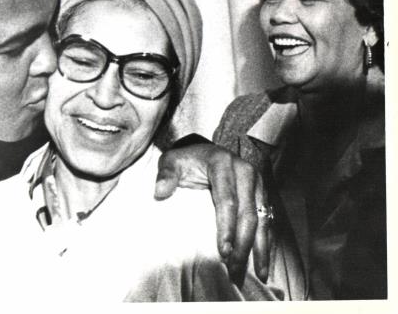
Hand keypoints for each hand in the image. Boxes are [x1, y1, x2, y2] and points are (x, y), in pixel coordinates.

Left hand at [154, 143, 268, 285]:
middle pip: (248, 213)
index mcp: (222, 163)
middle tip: (235, 270)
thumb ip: (165, 175)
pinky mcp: (261, 193)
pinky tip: (262, 261)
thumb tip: (160, 192)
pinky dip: (264, 241)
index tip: (224, 252)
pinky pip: (266, 220)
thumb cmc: (185, 160)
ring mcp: (256, 183)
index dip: (227, 228)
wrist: (203, 152)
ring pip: (262, 219)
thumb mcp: (170, 161)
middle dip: (243, 245)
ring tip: (259, 274)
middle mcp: (244, 171)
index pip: (227, 200)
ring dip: (260, 248)